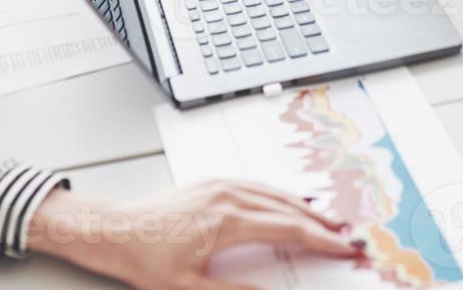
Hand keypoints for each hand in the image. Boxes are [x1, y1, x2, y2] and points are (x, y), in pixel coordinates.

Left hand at [29, 181, 363, 289]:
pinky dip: (278, 194)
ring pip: (272, 192)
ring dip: (303, 205)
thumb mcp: (189, 287)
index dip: (321, 239)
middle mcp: (227, 195)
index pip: (287, 228)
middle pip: (287, 207)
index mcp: (227, 220)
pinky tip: (287, 200)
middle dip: (321, 221)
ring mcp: (219, 185)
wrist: (114, 229)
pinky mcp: (210, 183)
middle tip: (348, 233)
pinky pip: (254, 185)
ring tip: (327, 218)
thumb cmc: (145, 257)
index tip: (344, 247)